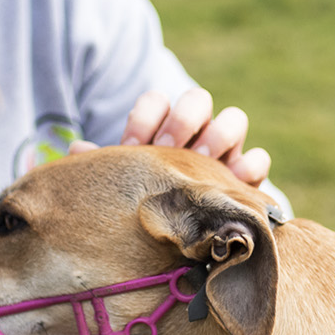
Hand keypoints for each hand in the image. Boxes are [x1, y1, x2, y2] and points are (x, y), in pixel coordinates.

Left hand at [70, 88, 271, 186]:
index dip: (145, 117)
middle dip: (183, 120)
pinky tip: (234, 182)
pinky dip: (249, 164)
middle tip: (169, 149)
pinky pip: (259, 158)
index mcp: (164, 127)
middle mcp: (198, 131)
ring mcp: (227, 150)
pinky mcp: (249, 177)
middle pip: (198, 99)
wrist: (190, 236)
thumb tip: (76, 151)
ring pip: (234, 119)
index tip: (133, 144)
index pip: (156, 100)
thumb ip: (109, 165)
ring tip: (203, 161)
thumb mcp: (130, 183)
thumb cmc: (150, 202)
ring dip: (219, 135)